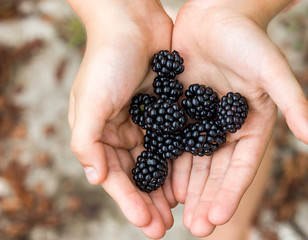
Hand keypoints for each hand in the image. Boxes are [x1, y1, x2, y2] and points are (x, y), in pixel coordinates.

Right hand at [66, 1, 175, 237]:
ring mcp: (150, 122)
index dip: (130, 202)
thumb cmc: (106, 60)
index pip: (117, 177)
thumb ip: (86, 141)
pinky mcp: (170, 109)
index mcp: (103, 134)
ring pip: (161, 163)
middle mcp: (126, 131)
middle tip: (164, 228)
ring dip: (169, 188)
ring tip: (181, 212)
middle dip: (151, 202)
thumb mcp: (89, 101)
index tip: (147, 224)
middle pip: (141, 175)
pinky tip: (194, 178)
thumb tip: (94, 179)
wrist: (132, 22)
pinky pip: (178, 140)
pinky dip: (184, 160)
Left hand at [171, 0, 307, 236]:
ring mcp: (199, 119)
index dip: (228, 194)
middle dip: (204, 198)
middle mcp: (224, 128)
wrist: (216, 13)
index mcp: (250, 125)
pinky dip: (163, 160)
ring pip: (189, 160)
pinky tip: (154, 180)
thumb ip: (293, 103)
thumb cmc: (248, 39)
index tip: (215, 219)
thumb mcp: (272, 70)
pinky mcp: (178, 108)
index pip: (240, 168)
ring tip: (172, 212)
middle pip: (213, 170)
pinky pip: (169, 139)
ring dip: (182, 186)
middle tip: (194, 227)